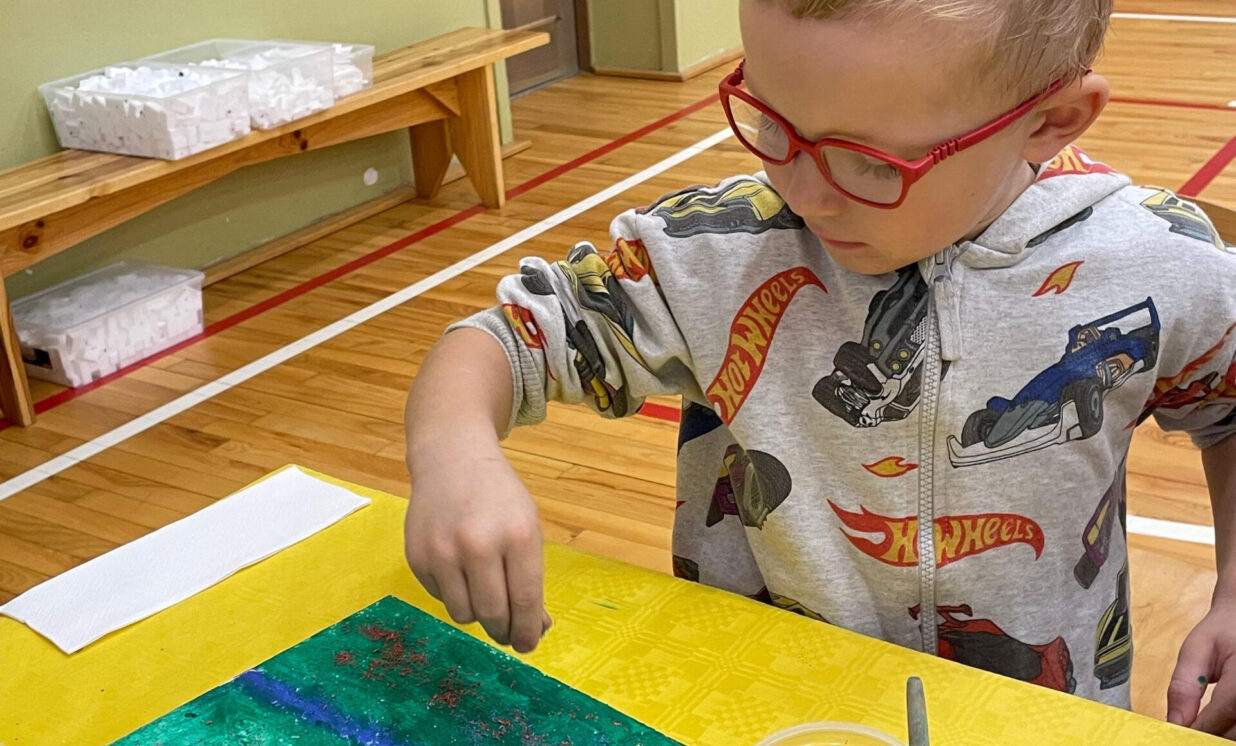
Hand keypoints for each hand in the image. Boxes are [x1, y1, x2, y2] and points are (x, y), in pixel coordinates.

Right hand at [404, 439, 551, 653]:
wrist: (452, 460)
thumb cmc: (498, 497)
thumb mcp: (526, 528)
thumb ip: (530, 578)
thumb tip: (533, 629)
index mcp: (518, 535)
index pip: (524, 601)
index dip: (527, 631)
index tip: (528, 644)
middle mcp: (479, 544)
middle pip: (493, 615)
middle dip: (503, 631)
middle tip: (507, 632)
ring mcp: (443, 551)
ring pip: (463, 614)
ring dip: (477, 613)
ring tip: (483, 592)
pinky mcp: (417, 556)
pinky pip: (440, 597)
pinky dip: (454, 593)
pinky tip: (459, 568)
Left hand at [1168, 595, 1235, 736]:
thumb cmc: (1223, 632)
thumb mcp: (1197, 649)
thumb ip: (1184, 686)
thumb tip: (1174, 723)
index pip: (1224, 713)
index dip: (1199, 729)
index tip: (1176, 735)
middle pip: (1235, 731)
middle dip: (1208, 736)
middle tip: (1184, 734)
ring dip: (1220, 735)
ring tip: (1197, 728)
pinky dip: (1230, 729)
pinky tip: (1215, 726)